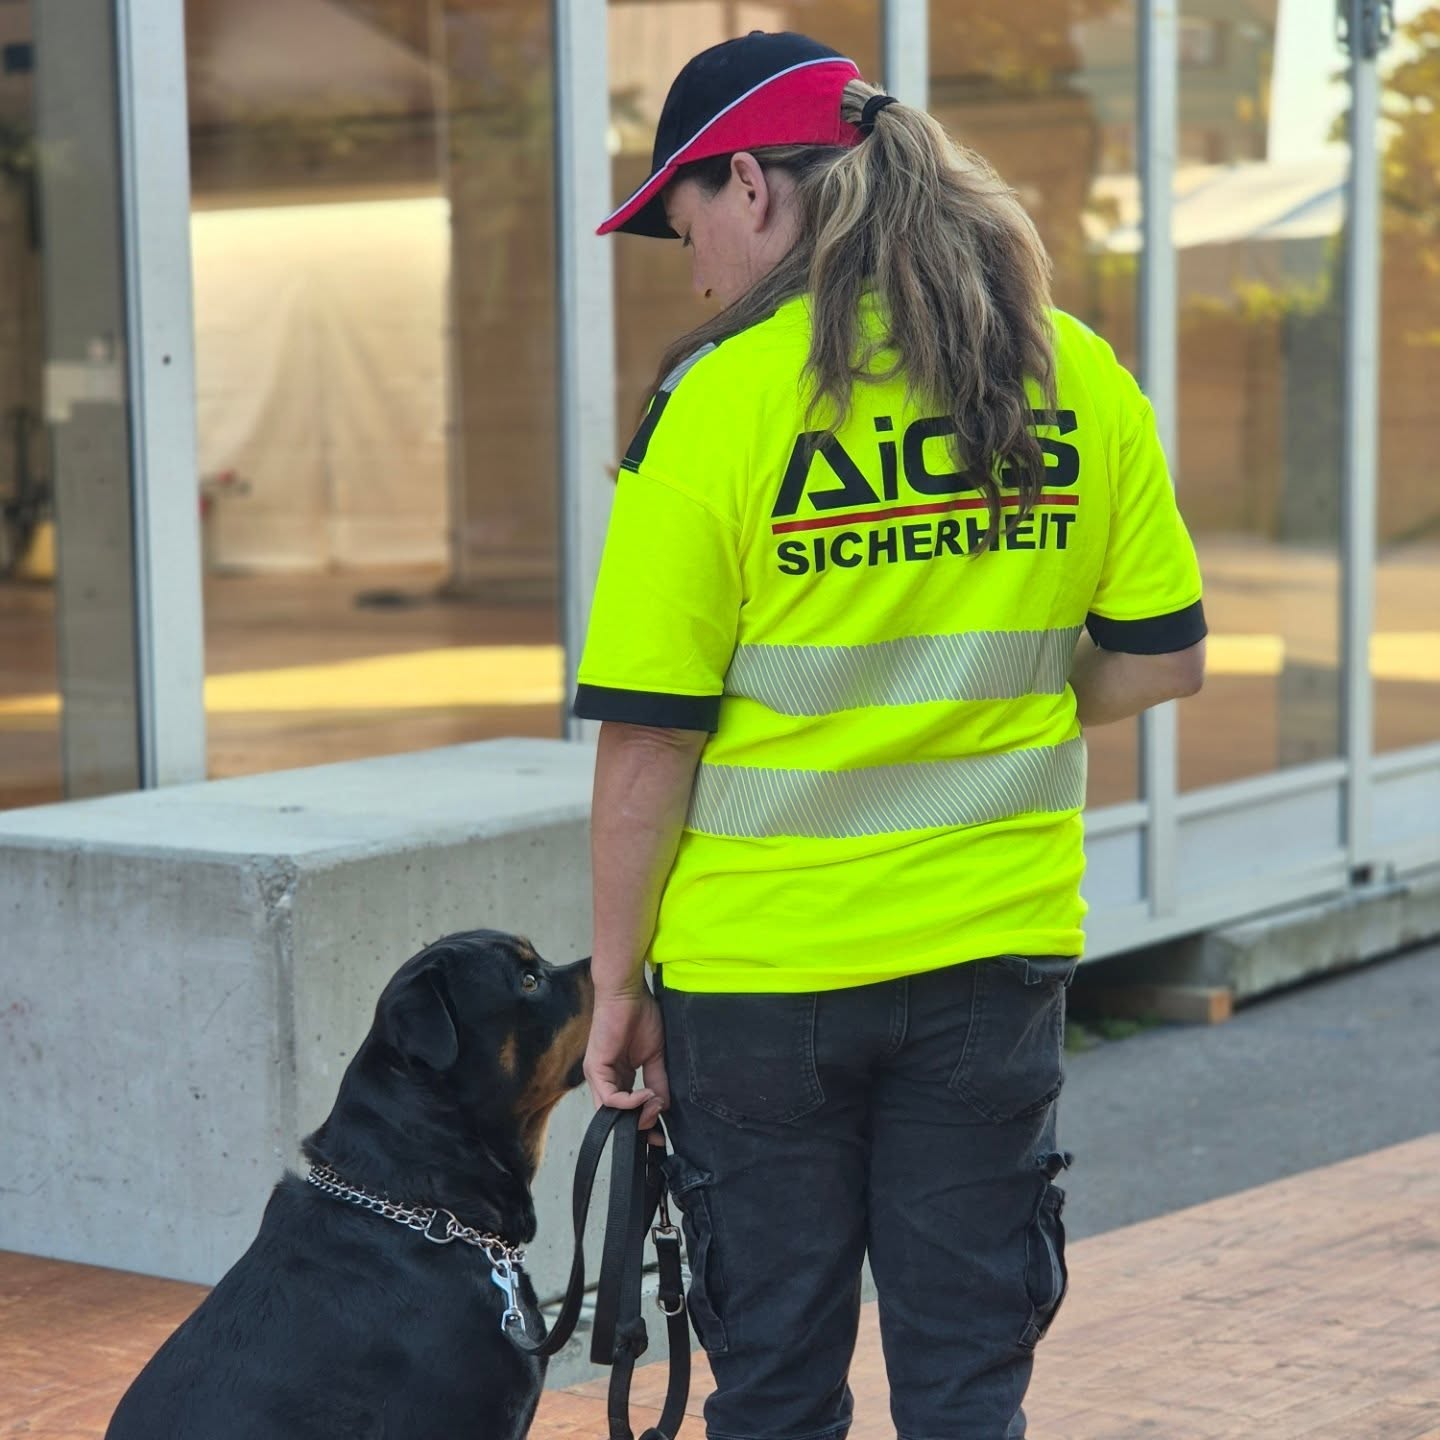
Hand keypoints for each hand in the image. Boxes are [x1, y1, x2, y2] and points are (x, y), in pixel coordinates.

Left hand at [583, 986, 669, 1133]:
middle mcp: (606, 1078)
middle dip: (637, 1128)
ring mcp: (598, 1075)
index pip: (627, 1110)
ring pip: (611, 1111)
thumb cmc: (641, 1016)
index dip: (643, 1124)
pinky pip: (609, 1097)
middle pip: (616, 1116)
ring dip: (635, 1115)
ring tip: (654, 1107)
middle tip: (657, 1133)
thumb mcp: (655, 1056)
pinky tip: (645, 1096)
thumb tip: (663, 1106)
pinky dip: (628, 1102)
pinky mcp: (595, 1068)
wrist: (628, 992)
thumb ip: (658, 1081)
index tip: (661, 1136)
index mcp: (619, 1076)